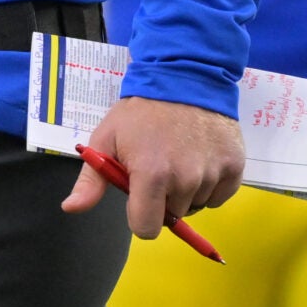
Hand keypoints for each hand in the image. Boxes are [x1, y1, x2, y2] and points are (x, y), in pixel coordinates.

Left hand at [63, 97, 244, 238]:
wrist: (186, 76)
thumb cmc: (142, 111)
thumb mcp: (107, 139)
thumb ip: (91, 180)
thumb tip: (70, 208)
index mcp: (152, 175)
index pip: (146, 229)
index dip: (140, 215)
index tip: (140, 195)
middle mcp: (186, 179)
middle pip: (172, 216)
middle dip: (164, 198)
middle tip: (161, 164)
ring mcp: (214, 173)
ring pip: (197, 205)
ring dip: (188, 190)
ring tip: (182, 155)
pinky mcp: (235, 167)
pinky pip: (220, 196)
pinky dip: (211, 185)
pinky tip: (201, 159)